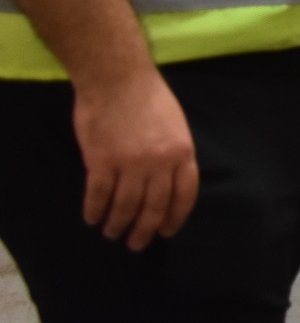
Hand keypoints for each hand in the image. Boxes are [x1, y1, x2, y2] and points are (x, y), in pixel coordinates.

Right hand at [73, 69, 198, 251]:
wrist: (117, 78)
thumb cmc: (149, 97)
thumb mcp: (176, 125)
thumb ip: (173, 154)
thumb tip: (168, 183)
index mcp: (182, 152)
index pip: (184, 195)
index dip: (174, 217)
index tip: (166, 231)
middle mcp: (159, 163)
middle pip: (154, 207)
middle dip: (145, 230)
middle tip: (136, 244)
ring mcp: (130, 163)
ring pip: (125, 206)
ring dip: (118, 224)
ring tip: (112, 232)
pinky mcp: (101, 161)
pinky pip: (98, 195)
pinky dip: (94, 210)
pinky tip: (92, 218)